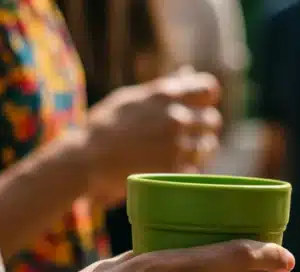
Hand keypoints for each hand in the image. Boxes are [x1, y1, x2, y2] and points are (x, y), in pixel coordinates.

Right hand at [82, 68, 221, 204]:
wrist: (87, 159)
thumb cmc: (105, 126)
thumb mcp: (132, 98)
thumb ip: (163, 87)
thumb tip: (188, 73)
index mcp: (165, 94)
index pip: (209, 89)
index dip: (207, 98)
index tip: (200, 106)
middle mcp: (176, 118)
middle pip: (213, 119)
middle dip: (204, 126)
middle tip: (189, 134)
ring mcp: (177, 146)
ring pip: (209, 146)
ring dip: (199, 148)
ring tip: (181, 152)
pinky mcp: (174, 171)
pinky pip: (198, 168)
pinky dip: (189, 169)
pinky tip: (174, 168)